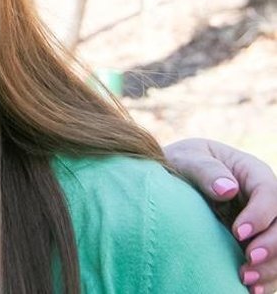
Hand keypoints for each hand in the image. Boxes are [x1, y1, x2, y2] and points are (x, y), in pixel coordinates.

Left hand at [165, 138, 276, 292]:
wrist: (171, 176)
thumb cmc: (182, 162)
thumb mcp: (188, 158)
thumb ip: (205, 170)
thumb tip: (228, 189)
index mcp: (251, 173)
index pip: (269, 192)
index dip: (259, 215)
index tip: (238, 232)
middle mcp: (263, 199)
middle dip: (271, 245)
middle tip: (248, 260)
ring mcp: (262, 223)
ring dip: (270, 266)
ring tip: (245, 279)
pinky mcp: (255, 242)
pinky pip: (270, 262)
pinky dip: (265, 277)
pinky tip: (252, 290)